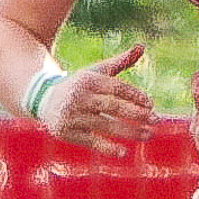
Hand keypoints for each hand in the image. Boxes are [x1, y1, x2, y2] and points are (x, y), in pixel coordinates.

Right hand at [39, 44, 155, 154]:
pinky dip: (107, 147)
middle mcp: (78, 97)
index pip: (116, 88)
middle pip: (113, 106)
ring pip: (105, 125)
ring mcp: (71, 115)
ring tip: (148, 135)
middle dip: (137, 114)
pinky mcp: (66, 132)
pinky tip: (124, 152)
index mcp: (88, 80)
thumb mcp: (97, 72)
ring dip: (129, 132)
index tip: (151, 104)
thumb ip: (120, 62)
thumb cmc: (80, 85)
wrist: (42, 98)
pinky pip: (90, 141)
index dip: (135, 96)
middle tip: (157, 121)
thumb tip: (142, 46)